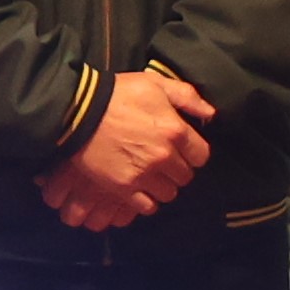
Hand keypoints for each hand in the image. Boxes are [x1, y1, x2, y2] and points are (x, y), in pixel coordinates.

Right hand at [38, 66, 212, 229]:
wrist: (78, 111)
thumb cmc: (118, 93)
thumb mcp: (155, 82)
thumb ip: (187, 97)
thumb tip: (210, 114)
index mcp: (175, 131)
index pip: (201, 156)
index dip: (193, 152)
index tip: (182, 149)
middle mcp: (164, 157)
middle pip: (185, 177)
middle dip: (177, 169)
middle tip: (164, 161)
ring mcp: (144, 175)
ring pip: (168, 193)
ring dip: (163, 186)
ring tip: (151, 175)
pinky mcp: (123, 188)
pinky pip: (147, 206)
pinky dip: (147, 200)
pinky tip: (140, 189)